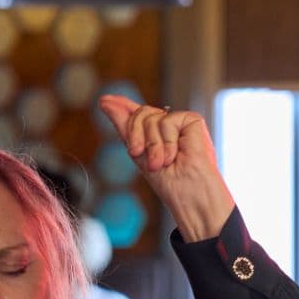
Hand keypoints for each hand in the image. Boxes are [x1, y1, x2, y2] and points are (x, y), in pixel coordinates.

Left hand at [96, 95, 235, 242]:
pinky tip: (175, 155)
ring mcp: (182, 124)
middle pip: (142, 112)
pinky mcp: (194, 122)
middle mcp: (170, 127)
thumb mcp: (139, 154)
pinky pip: (168, 119)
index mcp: (157, 135)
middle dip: (135, 134)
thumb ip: (124, 127)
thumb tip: (105, 101)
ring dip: (153, 145)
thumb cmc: (171, 185)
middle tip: (139, 154)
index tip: (104, 101)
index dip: (122, 106)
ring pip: (153, 116)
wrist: (190, 197)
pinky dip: (168, 141)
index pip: (139, 114)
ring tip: (162, 163)